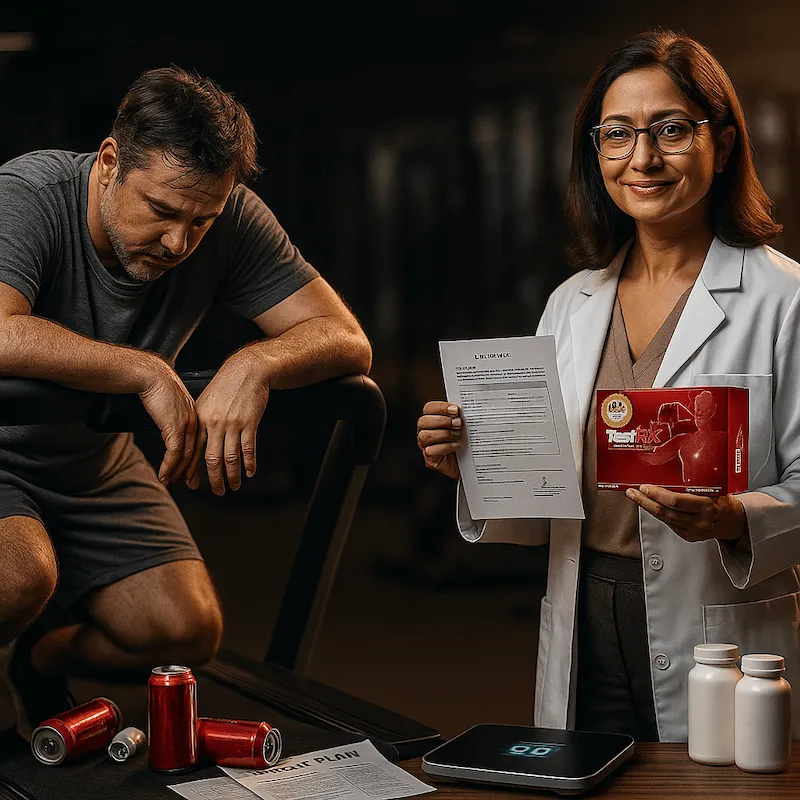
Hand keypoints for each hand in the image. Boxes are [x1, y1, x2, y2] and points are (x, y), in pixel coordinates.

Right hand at [138, 359, 197, 484]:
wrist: (150, 375)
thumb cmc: (156, 386)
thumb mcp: (170, 404)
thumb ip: (173, 417)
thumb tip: (168, 425)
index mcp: (197, 415)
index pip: (199, 442)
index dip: (197, 459)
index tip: (195, 471)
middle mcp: (195, 421)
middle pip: (196, 451)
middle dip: (193, 470)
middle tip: (193, 485)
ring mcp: (187, 425)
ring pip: (186, 455)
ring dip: (179, 472)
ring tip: (173, 483)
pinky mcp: (175, 427)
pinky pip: (174, 453)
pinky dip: (169, 466)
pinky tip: (164, 475)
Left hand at [185, 353, 268, 494]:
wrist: (247, 371)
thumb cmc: (226, 386)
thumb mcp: (206, 402)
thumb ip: (200, 422)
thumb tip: (195, 442)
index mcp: (201, 420)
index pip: (193, 451)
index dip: (190, 470)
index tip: (191, 484)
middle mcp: (214, 424)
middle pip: (211, 459)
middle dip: (214, 479)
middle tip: (218, 492)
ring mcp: (232, 424)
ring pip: (231, 458)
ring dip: (233, 476)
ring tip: (235, 486)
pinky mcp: (249, 422)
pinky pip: (248, 448)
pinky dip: (249, 463)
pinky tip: (250, 472)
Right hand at [417, 401, 461, 480]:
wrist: (469, 465)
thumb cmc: (465, 444)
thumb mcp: (463, 427)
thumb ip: (460, 417)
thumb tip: (467, 407)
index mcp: (431, 420)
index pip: (429, 408)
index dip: (441, 407)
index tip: (455, 409)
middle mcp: (424, 432)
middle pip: (423, 421)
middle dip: (442, 420)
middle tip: (458, 423)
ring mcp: (425, 447)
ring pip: (425, 436)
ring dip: (444, 434)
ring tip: (458, 435)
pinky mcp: (430, 460)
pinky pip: (430, 451)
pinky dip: (445, 447)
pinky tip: (456, 445)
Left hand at [625, 484, 747, 542]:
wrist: (733, 521)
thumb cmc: (723, 501)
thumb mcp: (714, 488)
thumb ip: (697, 483)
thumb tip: (673, 468)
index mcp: (707, 506)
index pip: (676, 501)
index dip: (658, 494)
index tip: (646, 487)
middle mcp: (699, 520)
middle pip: (665, 511)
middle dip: (645, 501)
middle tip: (633, 492)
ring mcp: (693, 530)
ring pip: (664, 519)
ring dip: (647, 507)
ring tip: (635, 497)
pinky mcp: (688, 536)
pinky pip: (669, 524)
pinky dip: (657, 513)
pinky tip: (648, 506)